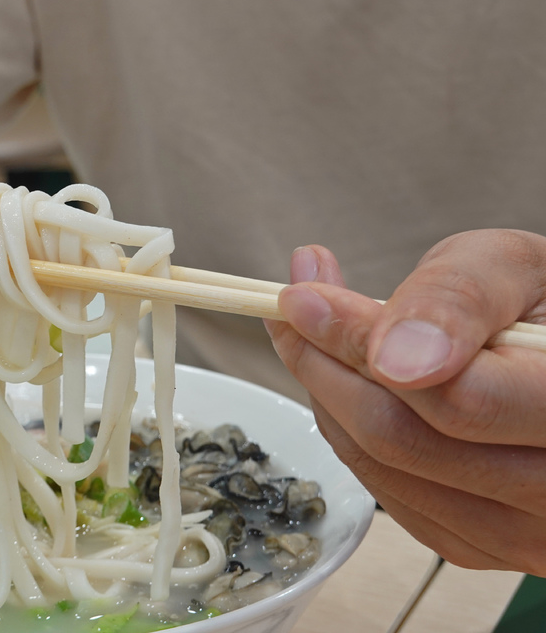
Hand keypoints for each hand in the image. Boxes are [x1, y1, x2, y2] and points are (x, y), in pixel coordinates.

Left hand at [267, 229, 545, 575]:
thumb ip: (453, 299)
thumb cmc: (545, 307)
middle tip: (296, 308)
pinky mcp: (483, 547)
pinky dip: (351, 434)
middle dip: (325, 364)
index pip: (454, 399)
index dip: (357, 344)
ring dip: (330, 396)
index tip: (301, 298)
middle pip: (401, 440)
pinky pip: (390, 496)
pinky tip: (353, 383)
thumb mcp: (513, 269)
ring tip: (318, 332)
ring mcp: (524, 534)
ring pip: (383, 472)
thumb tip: (390, 355)